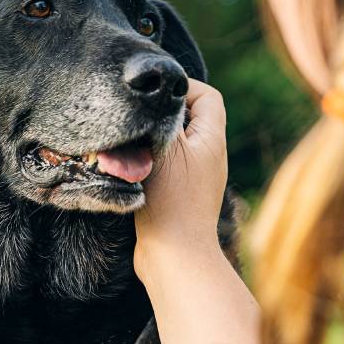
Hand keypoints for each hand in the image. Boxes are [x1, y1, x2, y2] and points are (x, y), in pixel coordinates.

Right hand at [135, 78, 228, 280]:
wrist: (174, 257)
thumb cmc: (171, 200)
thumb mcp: (166, 147)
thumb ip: (164, 115)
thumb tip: (159, 94)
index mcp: (212, 139)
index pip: (207, 95)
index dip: (183, 87)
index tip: (154, 95)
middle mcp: (210, 156)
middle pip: (190, 118)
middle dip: (163, 113)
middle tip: (138, 117)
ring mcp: (197, 177)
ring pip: (175, 142)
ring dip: (152, 139)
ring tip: (131, 144)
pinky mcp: (181, 196)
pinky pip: (167, 166)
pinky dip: (149, 161)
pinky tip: (130, 169)